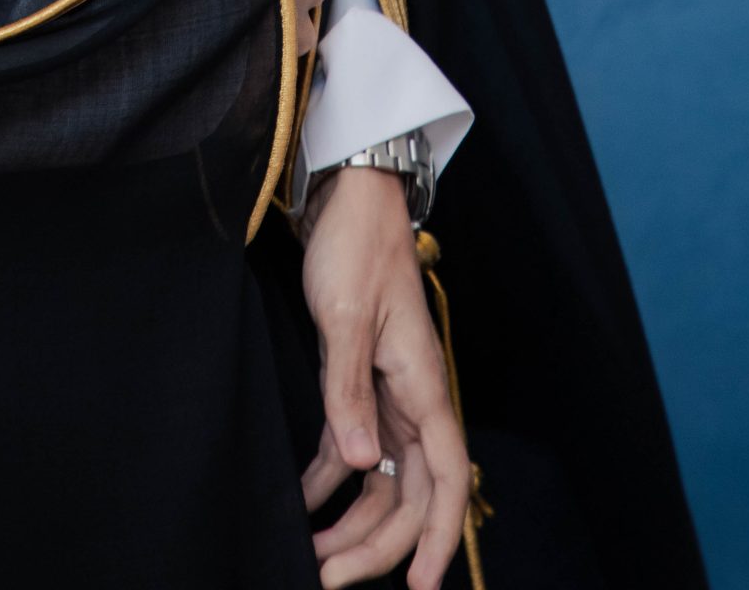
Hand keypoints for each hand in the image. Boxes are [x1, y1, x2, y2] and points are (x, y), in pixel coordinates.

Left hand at [297, 165, 468, 587]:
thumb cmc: (356, 246)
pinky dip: (329, 483)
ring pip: (379, 480)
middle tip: (327, 581)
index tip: (422, 589)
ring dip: (350, 522)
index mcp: (423, 384)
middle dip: (376, 547)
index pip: (447, 478)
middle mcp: (412, 398)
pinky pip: (351, 450)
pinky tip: (300, 505)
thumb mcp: (347, 315)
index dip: (438, 537)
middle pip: (409, 494)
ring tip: (309, 557)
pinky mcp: (356, 381)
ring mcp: (386, 393)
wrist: (349, 197)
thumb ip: (349, 391)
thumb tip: (363, 466)